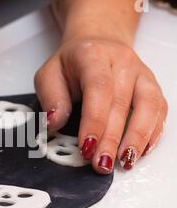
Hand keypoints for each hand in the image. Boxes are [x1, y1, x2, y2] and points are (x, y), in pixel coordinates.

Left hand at [35, 37, 167, 173]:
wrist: (97, 44)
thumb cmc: (71, 64)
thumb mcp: (48, 75)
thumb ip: (50, 97)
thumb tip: (55, 123)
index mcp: (92, 55)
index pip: (98, 88)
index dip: (94, 120)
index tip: (87, 147)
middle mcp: (122, 62)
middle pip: (121, 102)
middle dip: (111, 138)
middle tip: (101, 163)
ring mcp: (141, 73)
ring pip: (148, 105)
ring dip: (137, 138)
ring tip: (124, 162)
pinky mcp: (151, 86)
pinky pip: (158, 109)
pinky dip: (151, 133)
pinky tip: (139, 151)